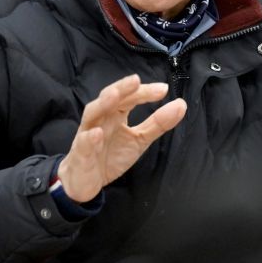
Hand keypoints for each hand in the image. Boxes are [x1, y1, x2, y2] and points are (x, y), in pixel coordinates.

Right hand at [57, 74, 186, 202]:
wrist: (86, 182)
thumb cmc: (110, 155)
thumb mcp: (139, 140)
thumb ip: (158, 123)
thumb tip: (181, 104)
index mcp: (115, 114)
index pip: (130, 97)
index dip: (144, 92)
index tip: (163, 89)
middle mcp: (101, 118)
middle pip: (109, 98)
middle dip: (121, 88)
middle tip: (135, 80)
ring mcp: (88, 134)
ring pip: (92, 114)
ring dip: (102, 104)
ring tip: (115, 96)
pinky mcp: (80, 154)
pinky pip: (83, 144)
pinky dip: (89, 138)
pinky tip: (97, 134)